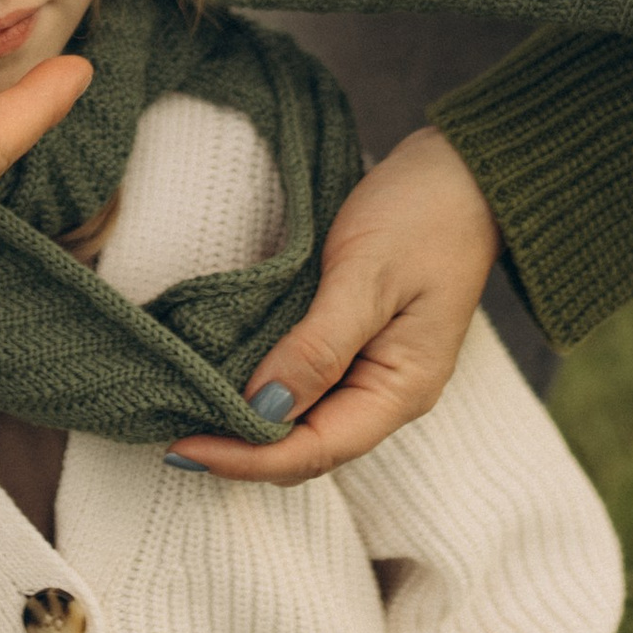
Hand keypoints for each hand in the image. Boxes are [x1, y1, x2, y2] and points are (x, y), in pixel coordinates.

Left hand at [163, 123, 498, 483]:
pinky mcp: (359, 346)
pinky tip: (227, 379)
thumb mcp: (365, 276)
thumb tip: (264, 409)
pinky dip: (266, 391)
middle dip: (243, 450)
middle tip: (169, 433)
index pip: (315, 450)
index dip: (247, 458)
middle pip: (308, 448)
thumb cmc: (422, 217)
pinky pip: (308, 388)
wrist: (462, 173)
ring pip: (305, 423)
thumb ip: (318, 346)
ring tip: (187, 414)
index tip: (182, 447)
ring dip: (250, 425)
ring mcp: (375, 372)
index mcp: (401, 390)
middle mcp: (388, 395)